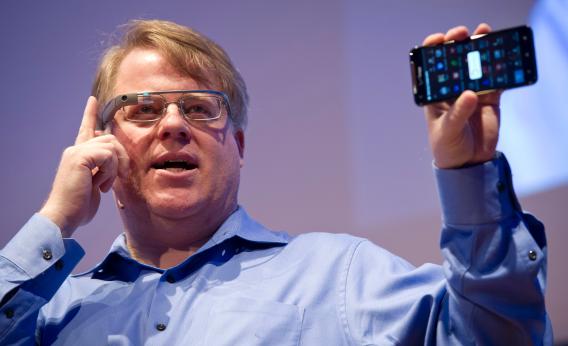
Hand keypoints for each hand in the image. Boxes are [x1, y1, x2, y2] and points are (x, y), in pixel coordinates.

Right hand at [39, 96, 128, 236]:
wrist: (64, 216)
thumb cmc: (79, 206)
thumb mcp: (94, 184)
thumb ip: (102, 169)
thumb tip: (114, 158)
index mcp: (78, 155)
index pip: (86, 129)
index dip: (90, 114)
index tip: (93, 99)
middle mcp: (76, 149)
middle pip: (110, 138)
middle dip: (121, 158)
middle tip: (120, 178)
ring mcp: (76, 152)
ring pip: (111, 147)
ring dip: (115, 168)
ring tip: (104, 185)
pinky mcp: (80, 157)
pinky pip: (108, 156)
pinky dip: (110, 172)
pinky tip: (100, 185)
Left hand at [423, 23, 501, 168]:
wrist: (468, 163)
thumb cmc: (447, 147)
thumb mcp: (448, 132)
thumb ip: (457, 114)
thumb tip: (470, 94)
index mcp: (434, 94)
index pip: (431, 67)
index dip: (433, 50)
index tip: (439, 40)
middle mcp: (451, 89)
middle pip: (454, 61)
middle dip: (457, 44)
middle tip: (462, 34)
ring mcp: (471, 92)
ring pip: (475, 66)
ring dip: (479, 50)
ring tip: (484, 35)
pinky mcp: (489, 98)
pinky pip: (495, 79)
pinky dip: (499, 68)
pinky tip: (502, 59)